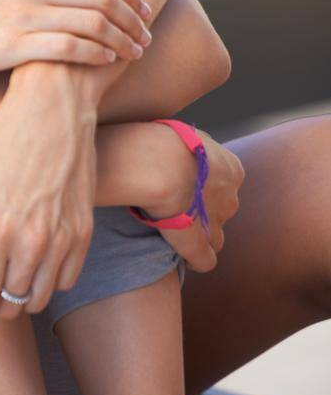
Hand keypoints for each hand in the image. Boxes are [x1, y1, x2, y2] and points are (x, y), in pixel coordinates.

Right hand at [0, 0, 150, 81]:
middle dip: (132, 18)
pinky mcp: (9, 45)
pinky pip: (67, 48)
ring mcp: (19, 13)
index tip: (144, 9)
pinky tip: (106, 62)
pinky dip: (94, 54)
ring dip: (121, 39)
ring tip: (133, 53)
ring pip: (91, 22)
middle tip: (147, 35)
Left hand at [0, 73, 98, 324]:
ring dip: (19, 296)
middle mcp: (31, 244)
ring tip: (4, 275)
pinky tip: (32, 261)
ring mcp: (62, 240)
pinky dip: (48, 280)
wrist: (52, 110)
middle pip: (10, 306)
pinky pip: (67, 279)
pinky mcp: (84, 232)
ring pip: (39, 298)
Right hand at [135, 123, 245, 272]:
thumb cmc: (166, 142)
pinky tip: (180, 257)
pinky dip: (195, 261)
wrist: (162, 164)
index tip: (182, 187)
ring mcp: (217, 224)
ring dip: (198, 237)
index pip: (223, 185)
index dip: (202, 189)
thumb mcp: (187, 133)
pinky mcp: (200, 245)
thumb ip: (193, 147)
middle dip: (202, 213)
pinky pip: (205, 261)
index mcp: (232, 170)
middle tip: (174, 209)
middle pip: (220, 211)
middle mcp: (230, 198)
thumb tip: (185, 146)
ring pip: (214, 237)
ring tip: (173, 233)